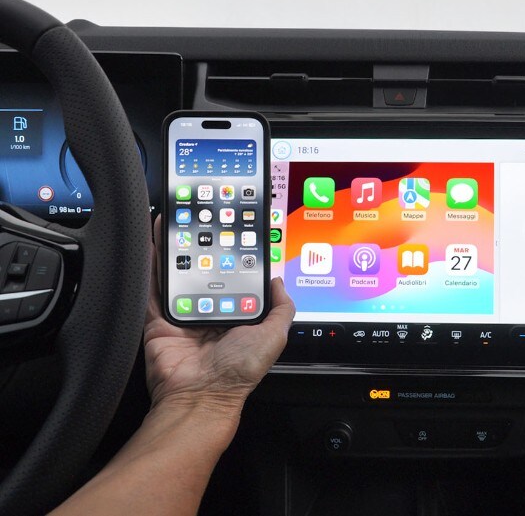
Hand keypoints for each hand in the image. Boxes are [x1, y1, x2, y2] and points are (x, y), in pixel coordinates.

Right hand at [143, 215, 294, 414]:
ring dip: (173, 250)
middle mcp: (207, 314)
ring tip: (173, 222)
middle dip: (200, 248)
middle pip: (202, 273)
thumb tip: (278, 282)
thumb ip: (281, 308)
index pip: (232, 278)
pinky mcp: (158, 321)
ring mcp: (182, 316)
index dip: (231, 256)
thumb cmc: (239, 371)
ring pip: (175, 275)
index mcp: (234, 315)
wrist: (202, 396)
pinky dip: (149, 267)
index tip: (229, 233)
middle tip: (198, 221)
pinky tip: (151, 244)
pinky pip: (152, 290)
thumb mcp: (274, 335)